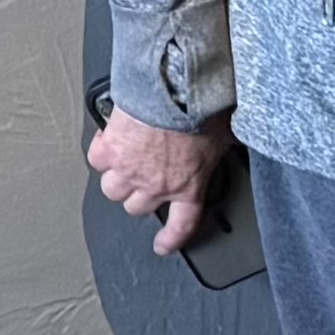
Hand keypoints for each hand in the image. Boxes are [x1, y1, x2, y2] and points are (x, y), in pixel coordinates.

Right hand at [88, 106, 228, 256]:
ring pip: (112, 189)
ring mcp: (130, 170)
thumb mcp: (224, 135)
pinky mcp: (110, 150)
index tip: (162, 245)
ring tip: (120, 161)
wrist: (172, 89)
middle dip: (138, 194)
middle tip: (140, 179)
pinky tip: (108, 139)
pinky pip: (97, 160)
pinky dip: (101, 151)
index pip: (181, 226)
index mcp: (188, 186)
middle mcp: (156, 185)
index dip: (170, 239)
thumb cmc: (200, 110)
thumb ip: (225, 146)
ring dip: (116, 177)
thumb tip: (237, 139)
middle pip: (136, 207)